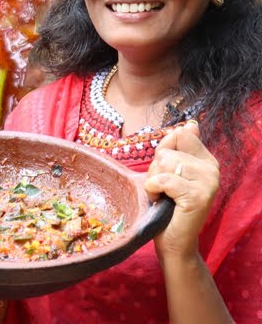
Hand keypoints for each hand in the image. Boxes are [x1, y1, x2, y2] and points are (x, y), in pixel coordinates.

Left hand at [144, 120, 219, 262]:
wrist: (172, 241)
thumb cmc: (165, 205)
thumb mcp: (165, 171)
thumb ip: (173, 147)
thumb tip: (189, 126)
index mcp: (206, 161)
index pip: (181, 136)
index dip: (163, 153)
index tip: (168, 173)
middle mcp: (212, 170)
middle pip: (168, 151)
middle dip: (156, 170)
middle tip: (164, 191)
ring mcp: (208, 183)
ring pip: (166, 163)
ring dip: (154, 181)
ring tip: (163, 197)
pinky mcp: (198, 196)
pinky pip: (163, 180)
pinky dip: (153, 190)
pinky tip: (161, 202)